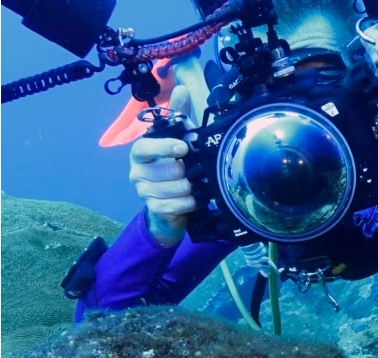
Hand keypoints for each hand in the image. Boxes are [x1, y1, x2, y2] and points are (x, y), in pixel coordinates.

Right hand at [128, 85, 194, 245]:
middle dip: (186, 172)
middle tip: (197, 170)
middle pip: (165, 171)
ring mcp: (144, 191)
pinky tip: (196, 198)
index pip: (144, 147)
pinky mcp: (154, 208)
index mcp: (141, 152)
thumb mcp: (179, 137)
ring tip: (198, 184)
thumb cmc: (175, 164)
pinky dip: (190, 202)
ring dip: (191, 187)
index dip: (163, 147)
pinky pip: (175, 206)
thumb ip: (178, 115)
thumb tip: (182, 88)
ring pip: (173, 189)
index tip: (183, 148)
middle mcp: (137, 171)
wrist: (173, 200)